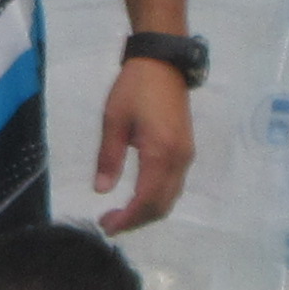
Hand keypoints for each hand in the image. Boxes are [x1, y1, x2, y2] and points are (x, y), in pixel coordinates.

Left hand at [90, 56, 194, 233]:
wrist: (163, 63)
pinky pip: (174, 185)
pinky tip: (137, 196)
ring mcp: (186, 156)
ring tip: (121, 213)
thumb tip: (101, 190)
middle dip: (136, 220)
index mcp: (161, 153)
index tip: (106, 226)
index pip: (146, 200)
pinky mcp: (186, 150)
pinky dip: (157, 198)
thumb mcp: (113, 121)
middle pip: (162, 205)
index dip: (127, 219)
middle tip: (109, 223)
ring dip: (147, 211)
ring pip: (170, 197)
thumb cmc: (134, 89)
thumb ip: (108, 157)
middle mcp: (179, 160)